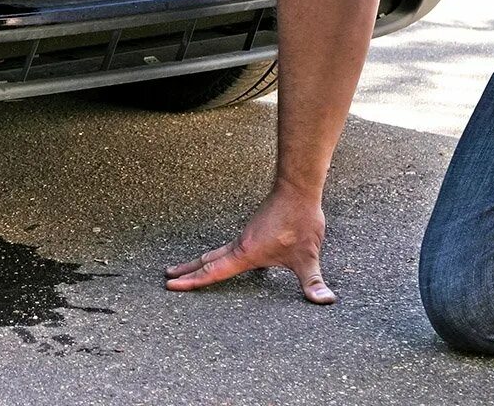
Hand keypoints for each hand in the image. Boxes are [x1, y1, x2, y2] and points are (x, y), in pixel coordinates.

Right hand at [165, 184, 335, 303]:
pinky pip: (226, 248)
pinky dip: (214, 256)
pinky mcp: (251, 232)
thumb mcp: (308, 257)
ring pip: (215, 252)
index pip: (213, 271)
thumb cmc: (299, 222)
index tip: (172, 285)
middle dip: (187, 272)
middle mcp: (240, 245)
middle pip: (207, 261)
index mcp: (246, 253)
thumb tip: (325, 302)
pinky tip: (220, 260)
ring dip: (198, 262)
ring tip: (185, 269)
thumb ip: (313, 282)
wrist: (297, 191)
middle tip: (168, 279)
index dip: (192, 281)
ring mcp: (244, 237)